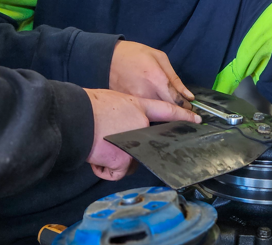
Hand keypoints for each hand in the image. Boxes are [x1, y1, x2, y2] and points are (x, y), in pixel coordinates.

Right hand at [85, 88, 201, 179]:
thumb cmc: (87, 107)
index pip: (166, 110)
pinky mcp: (124, 160)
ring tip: (100, 146)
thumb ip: (126, 111)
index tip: (196, 121)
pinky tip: (97, 158)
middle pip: (148, 142)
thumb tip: (125, 123)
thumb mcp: (113, 99)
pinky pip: (117, 172)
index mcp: (138, 106)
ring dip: (116, 159)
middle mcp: (140, 124)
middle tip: (113, 140)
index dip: (182, 116)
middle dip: (134, 146)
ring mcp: (134, 144)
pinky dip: (106, 170)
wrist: (74, 118)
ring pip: (131, 160)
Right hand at [109, 41, 194, 107]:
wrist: (107, 58)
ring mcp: (136, 101)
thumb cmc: (134, 54)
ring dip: (164, 113)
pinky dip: (150, 112)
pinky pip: (144, 112)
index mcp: (156, 80)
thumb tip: (188, 95)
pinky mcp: (128, 105)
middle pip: (168, 112)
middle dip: (177, 113)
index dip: (186, 108)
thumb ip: (175, 79)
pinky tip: (151, 106)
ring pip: (156, 115)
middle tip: (181, 109)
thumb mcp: (160, 58)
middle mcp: (147, 94)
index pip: (177, 101)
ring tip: (166, 106)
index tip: (191, 109)